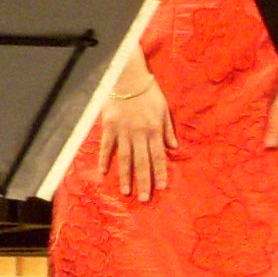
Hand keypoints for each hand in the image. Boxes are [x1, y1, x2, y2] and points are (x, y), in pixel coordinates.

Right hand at [100, 74, 174, 200]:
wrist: (127, 78)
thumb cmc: (148, 92)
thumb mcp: (163, 108)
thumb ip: (168, 129)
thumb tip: (174, 147)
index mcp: (154, 130)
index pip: (159, 156)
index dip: (160, 173)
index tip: (161, 188)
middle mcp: (140, 134)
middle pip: (142, 162)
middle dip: (144, 181)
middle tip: (144, 199)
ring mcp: (123, 132)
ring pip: (125, 158)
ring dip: (126, 176)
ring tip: (126, 192)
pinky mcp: (109, 127)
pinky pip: (107, 147)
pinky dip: (104, 160)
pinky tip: (104, 173)